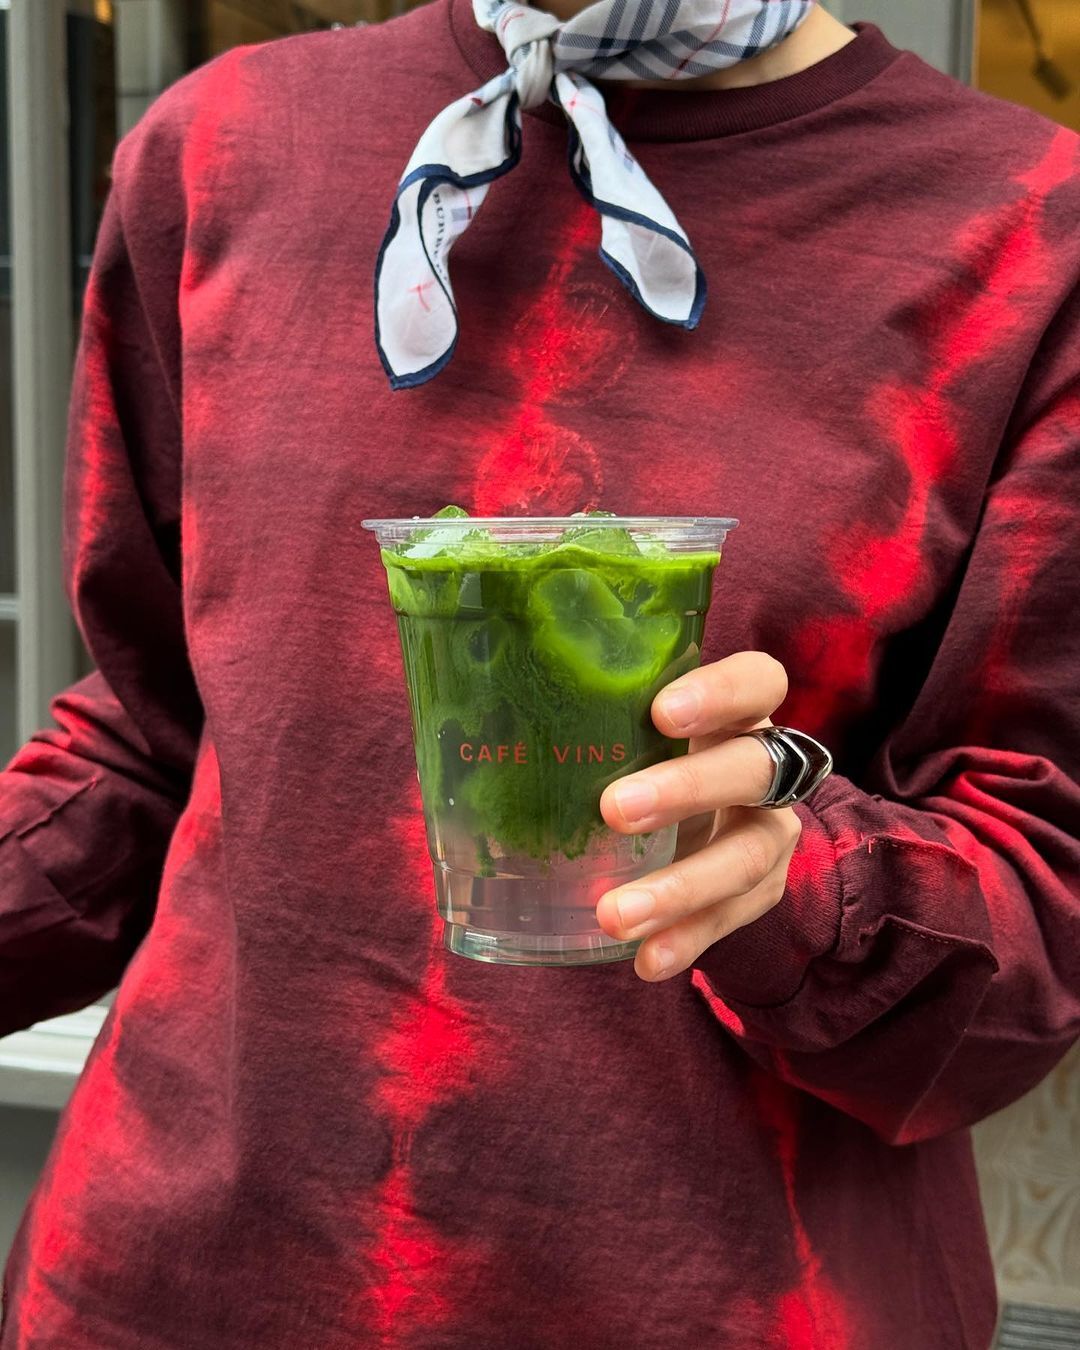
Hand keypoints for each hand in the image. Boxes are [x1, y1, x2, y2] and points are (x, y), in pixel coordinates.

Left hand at [595, 651, 801, 982]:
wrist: (701, 819)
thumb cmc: (644, 754)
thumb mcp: (629, 728)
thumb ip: (585, 720)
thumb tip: (466, 727)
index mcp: (737, 712)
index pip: (756, 683)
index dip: (720, 693)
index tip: (661, 712)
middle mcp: (767, 767)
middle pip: (753, 769)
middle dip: (688, 789)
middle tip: (615, 810)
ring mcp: (770, 831)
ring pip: (744, 856)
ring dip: (678, 889)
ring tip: (616, 916)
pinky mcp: (763, 889)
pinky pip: (729, 919)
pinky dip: (686, 941)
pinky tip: (645, 960)